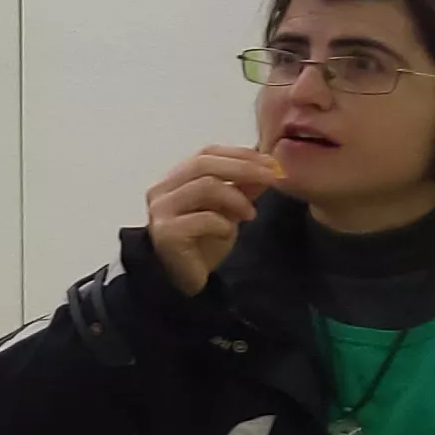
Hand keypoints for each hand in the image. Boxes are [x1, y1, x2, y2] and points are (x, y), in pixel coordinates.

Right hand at [144, 142, 282, 297]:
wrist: (184, 281)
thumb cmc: (203, 244)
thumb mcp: (230, 210)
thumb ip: (243, 188)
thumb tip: (268, 167)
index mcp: (175, 180)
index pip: (207, 153)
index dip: (241, 154)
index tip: (272, 163)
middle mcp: (163, 190)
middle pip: (204, 164)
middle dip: (244, 168)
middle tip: (273, 178)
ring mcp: (161, 210)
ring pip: (205, 186)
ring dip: (236, 198)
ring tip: (250, 215)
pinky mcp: (166, 232)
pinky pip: (203, 218)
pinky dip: (224, 223)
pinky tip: (229, 233)